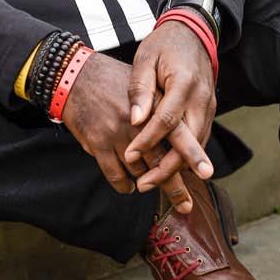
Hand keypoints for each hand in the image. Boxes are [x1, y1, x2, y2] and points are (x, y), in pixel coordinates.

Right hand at [62, 51, 190, 209]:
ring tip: (148, 185)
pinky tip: (127, 184)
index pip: (177, 132)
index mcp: (150, 103)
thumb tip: (180, 133)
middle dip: (174, 186)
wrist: (72, 73)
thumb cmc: (109, 79)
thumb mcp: (140, 83)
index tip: (207, 173)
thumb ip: (158, 107)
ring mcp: (115, 132)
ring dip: (144, 181)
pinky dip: (123, 184)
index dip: (192, 155)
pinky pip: (115, 174)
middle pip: (160, 160)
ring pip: (138, 171)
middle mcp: (135, 120)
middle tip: (186, 205)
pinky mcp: (96, 142)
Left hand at [124, 22, 216, 198]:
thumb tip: (134, 120)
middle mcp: (202, 99)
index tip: (129, 156)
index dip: (147, 141)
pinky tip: (168, 167)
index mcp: (184, 84)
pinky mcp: (209, 110)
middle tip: (144, 186)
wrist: (192, 32)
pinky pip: (199, 137)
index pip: (166, 121)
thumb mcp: (145, 58)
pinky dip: (185, 155)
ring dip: (177, 166)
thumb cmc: (164, 45)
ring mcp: (210, 106)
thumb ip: (140, 89)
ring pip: (197, 144)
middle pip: (188, 142)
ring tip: (151, 182)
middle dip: (167, 168)